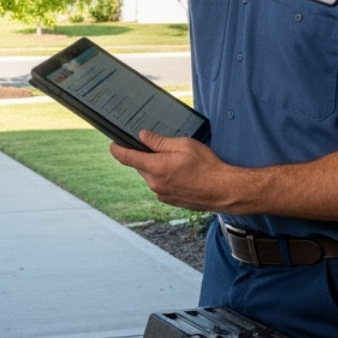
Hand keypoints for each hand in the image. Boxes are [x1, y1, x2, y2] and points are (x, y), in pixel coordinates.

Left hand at [110, 130, 245, 211]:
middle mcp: (155, 183)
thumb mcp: (183, 145)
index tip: (113, 143)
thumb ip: (159, 141)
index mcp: (156, 168)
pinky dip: (164, 176)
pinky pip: (160, 184)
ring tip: (177, 160)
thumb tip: (142, 136)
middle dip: (145, 156)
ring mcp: (162, 194)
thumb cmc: (207, 166)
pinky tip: (181, 172)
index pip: (127, 158)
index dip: (117, 149)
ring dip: (157, 166)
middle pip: (140, 166)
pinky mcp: (169, 200)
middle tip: (161, 147)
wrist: (223, 190)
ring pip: (151, 175)